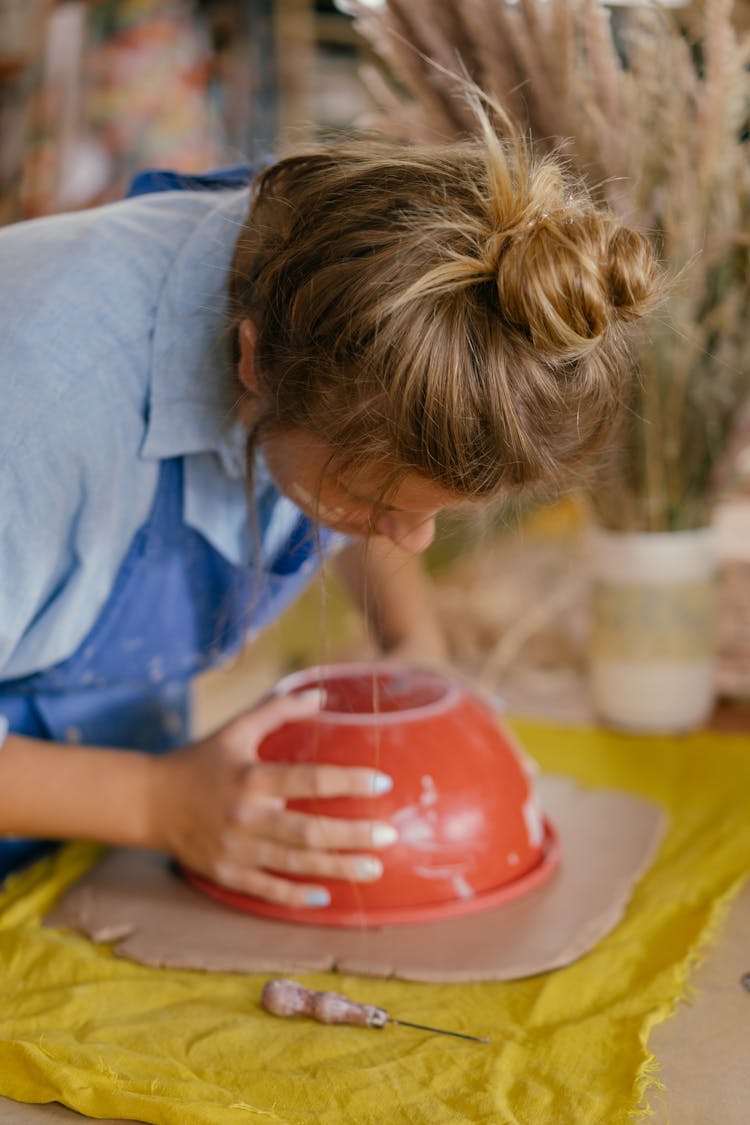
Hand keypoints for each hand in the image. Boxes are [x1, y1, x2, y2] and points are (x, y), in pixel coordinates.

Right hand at [148, 691, 396, 908]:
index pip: (308, 780)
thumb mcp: (236, 729)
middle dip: (352, 836)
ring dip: (337, 867)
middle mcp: (246, 816)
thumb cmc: (201, 760)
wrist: (149, 801)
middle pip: (308, 831)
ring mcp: (235, 849)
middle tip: (389, 835)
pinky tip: (325, 896)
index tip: (382, 783)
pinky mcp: (225, 873)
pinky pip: (266, 890)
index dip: (347, 782)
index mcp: (252, 777)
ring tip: (374, 869)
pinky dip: (295, 896)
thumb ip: (278, 709)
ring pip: (295, 863)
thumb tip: (321, 694)